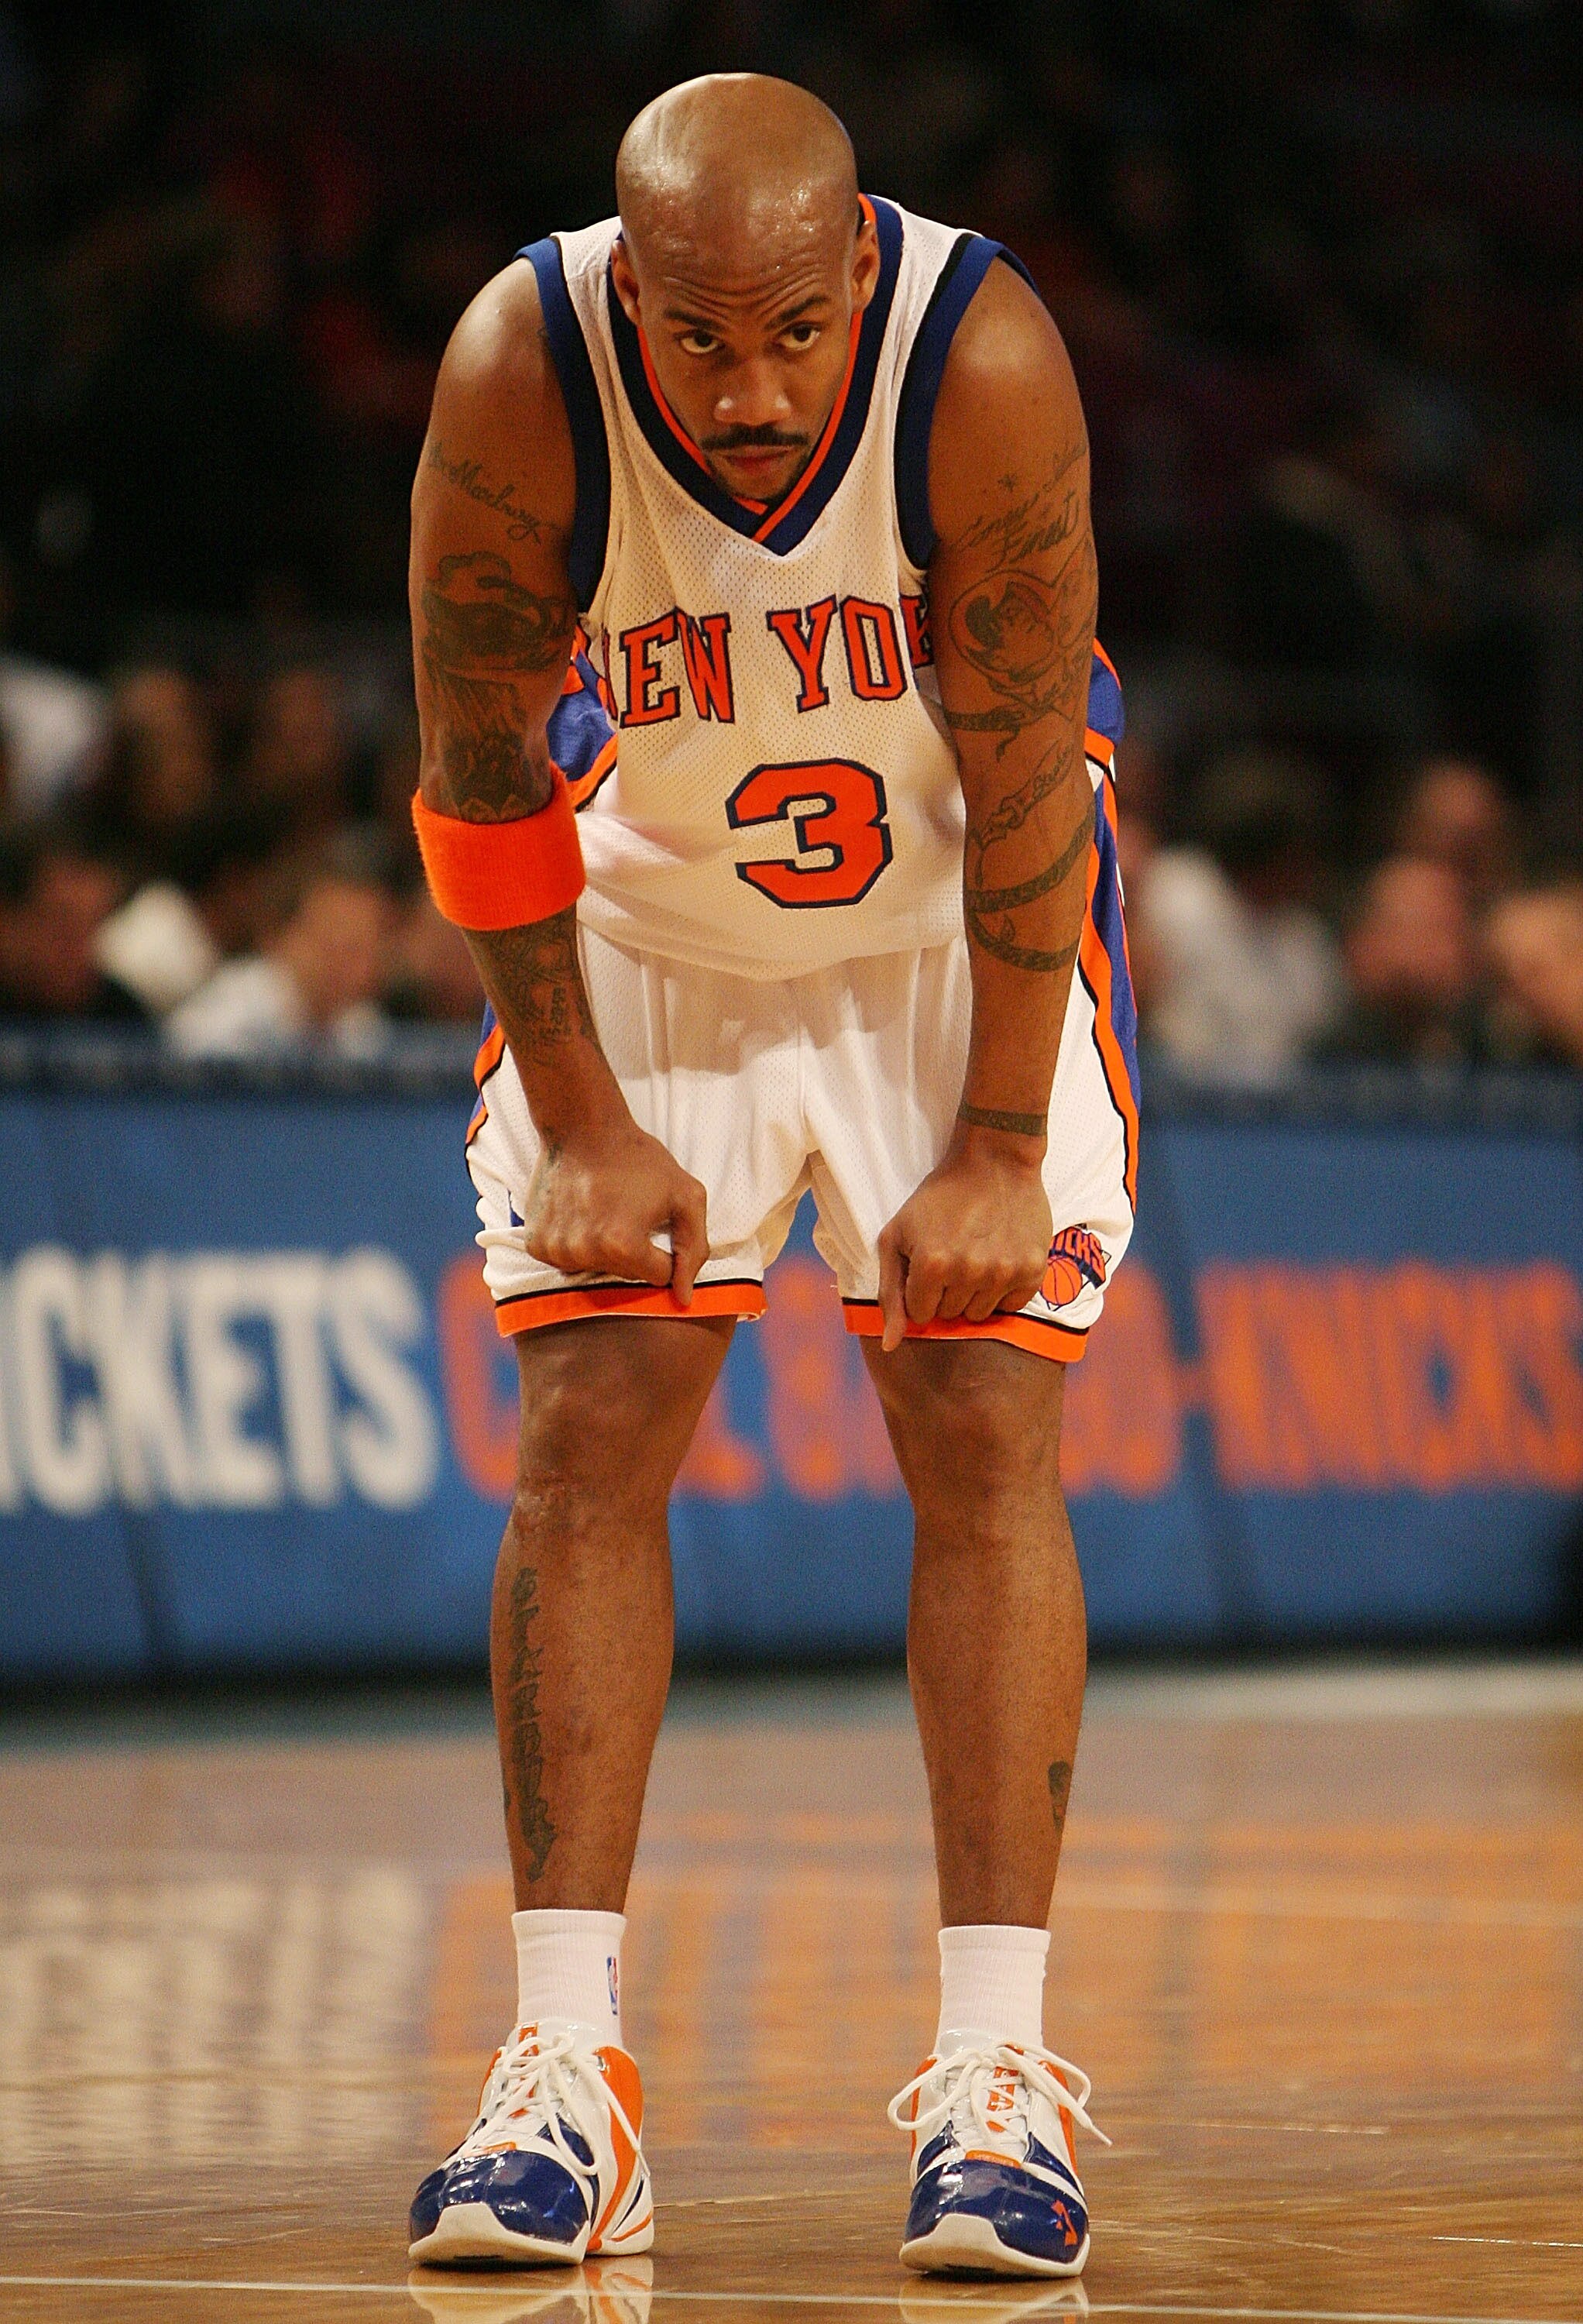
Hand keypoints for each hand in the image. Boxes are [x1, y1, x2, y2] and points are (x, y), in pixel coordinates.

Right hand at [522, 1112, 709, 1302]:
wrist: (583, 1128)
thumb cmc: (639, 1159)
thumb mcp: (686, 1195)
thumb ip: (694, 1249)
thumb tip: (684, 1299)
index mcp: (624, 1247)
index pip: (659, 1275)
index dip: (663, 1248)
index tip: (653, 1220)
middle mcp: (585, 1254)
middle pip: (626, 1275)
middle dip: (634, 1249)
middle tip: (627, 1210)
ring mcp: (557, 1250)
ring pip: (595, 1269)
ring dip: (603, 1248)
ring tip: (602, 1209)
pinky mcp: (537, 1243)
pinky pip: (567, 1261)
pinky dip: (576, 1243)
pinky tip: (579, 1213)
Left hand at [876, 1124, 1050, 1353]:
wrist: (995, 1161)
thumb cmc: (938, 1198)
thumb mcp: (897, 1237)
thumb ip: (890, 1294)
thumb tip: (890, 1345)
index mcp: (932, 1265)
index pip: (920, 1314)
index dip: (921, 1290)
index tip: (928, 1262)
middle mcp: (969, 1273)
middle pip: (950, 1316)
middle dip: (946, 1292)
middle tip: (954, 1252)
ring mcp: (1004, 1273)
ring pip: (979, 1315)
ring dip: (974, 1292)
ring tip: (976, 1253)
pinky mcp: (1033, 1270)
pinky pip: (1011, 1307)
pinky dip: (1003, 1290)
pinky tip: (999, 1257)